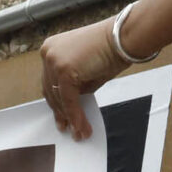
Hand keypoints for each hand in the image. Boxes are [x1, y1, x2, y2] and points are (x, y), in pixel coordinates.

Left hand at [40, 17, 136, 138]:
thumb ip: (74, 85)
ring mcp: (54, 60)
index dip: (56, 102)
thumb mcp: (85, 71)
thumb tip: (70, 107)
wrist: (123, 38)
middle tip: (68, 129)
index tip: (61, 118)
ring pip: (59, 97)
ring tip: (79, 132)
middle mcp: (48, 53)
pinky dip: (75, 115)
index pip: (49, 81)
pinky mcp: (63, 70)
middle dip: (61, 112)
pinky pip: (68, 99)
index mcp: (51, 49)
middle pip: (50, 91)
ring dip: (70, 117)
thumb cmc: (110, 51)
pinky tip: (82, 126)